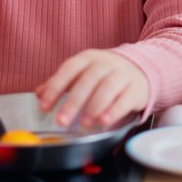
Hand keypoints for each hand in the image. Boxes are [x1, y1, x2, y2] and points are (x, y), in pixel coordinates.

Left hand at [35, 49, 149, 128]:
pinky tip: (104, 121)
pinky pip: (125, 99)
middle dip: (73, 102)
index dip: (56, 87)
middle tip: (61, 121)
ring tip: (83, 123)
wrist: (142, 69)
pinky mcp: (136, 88)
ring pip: (108, 88)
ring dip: (94, 106)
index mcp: (89, 57)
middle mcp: (107, 63)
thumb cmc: (106, 74)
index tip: (44, 106)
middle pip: (89, 79)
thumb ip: (61, 83)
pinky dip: (114, 111)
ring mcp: (123, 74)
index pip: (70, 68)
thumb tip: (39, 93)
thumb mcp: (83, 73)